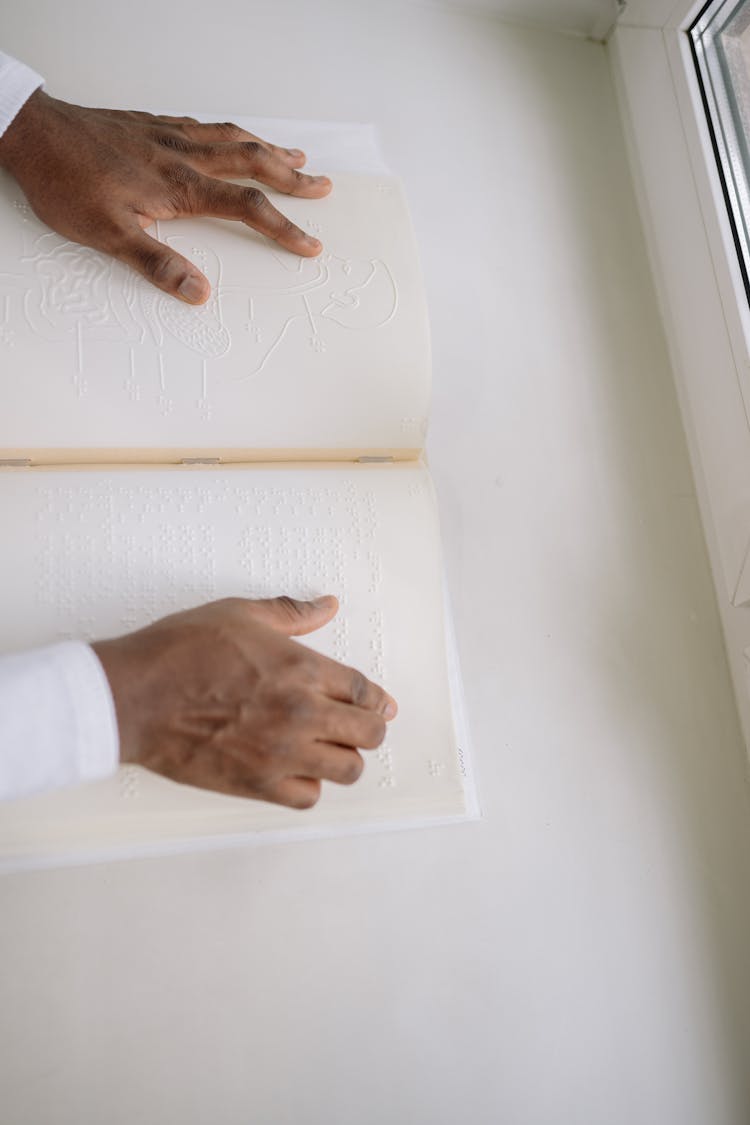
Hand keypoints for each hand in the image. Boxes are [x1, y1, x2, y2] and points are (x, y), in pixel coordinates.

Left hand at [0, 90, 331, 303]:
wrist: (34, 134)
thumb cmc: (67, 183)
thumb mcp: (108, 236)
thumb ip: (157, 264)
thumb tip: (198, 292)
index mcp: (181, 187)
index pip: (247, 208)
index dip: (283, 227)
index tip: (310, 244)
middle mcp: (182, 155)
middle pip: (252, 162)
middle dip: (292, 176)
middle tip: (323, 184)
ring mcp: (168, 136)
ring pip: (232, 137)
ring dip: (269, 148)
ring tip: (295, 154)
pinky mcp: (151, 125)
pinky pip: (204, 125)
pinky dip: (230, 132)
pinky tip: (232, 135)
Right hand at [92, 596, 396, 808]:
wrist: (134, 697)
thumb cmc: (179, 651)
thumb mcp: (239, 614)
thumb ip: (291, 612)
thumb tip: (327, 605)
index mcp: (302, 669)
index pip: (366, 691)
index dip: (377, 699)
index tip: (379, 703)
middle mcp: (301, 714)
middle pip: (369, 733)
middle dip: (370, 727)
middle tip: (358, 725)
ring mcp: (281, 754)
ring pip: (348, 770)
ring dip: (344, 758)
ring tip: (328, 748)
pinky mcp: (257, 785)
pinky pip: (308, 797)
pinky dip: (309, 786)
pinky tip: (296, 770)